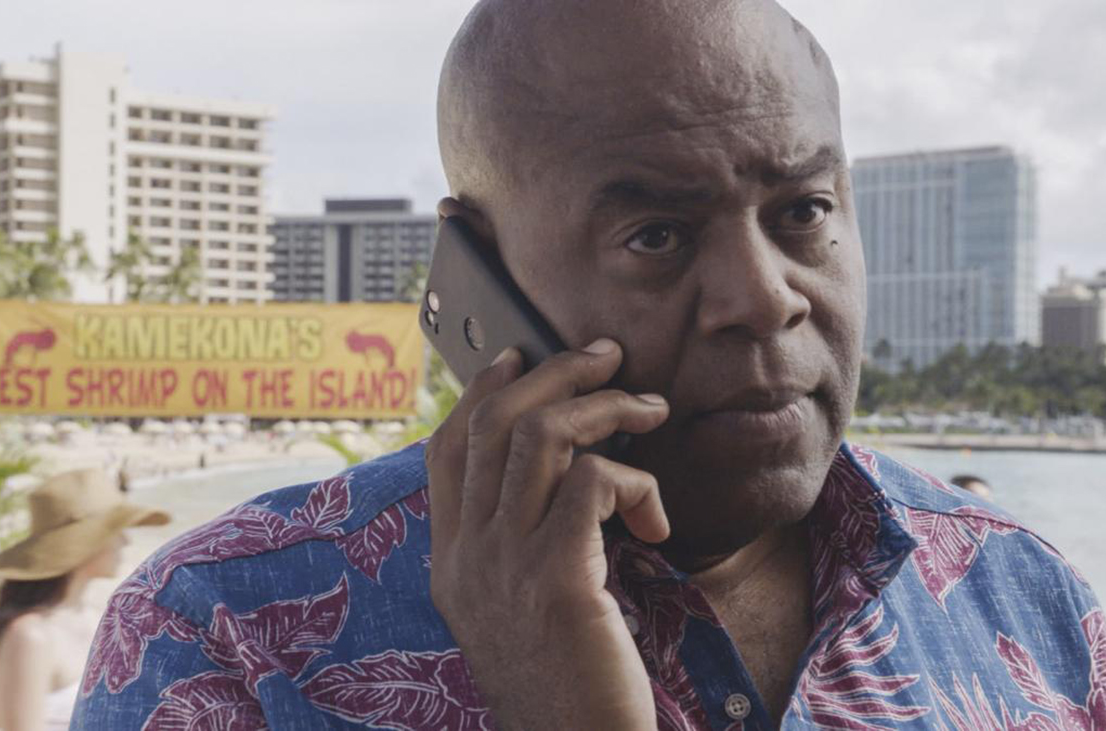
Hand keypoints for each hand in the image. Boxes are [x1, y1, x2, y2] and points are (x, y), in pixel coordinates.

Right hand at [427, 339, 670, 729]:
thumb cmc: (565, 690)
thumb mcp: (514, 615)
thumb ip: (514, 549)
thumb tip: (559, 480)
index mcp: (451, 563)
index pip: (447, 447)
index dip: (482, 391)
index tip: (521, 357)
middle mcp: (466, 556)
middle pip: (494, 423)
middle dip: (555, 373)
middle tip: (608, 356)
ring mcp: (504, 565)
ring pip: (539, 435)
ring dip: (603, 406)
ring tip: (651, 408)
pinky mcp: (558, 578)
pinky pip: (592, 483)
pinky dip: (636, 483)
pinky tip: (657, 523)